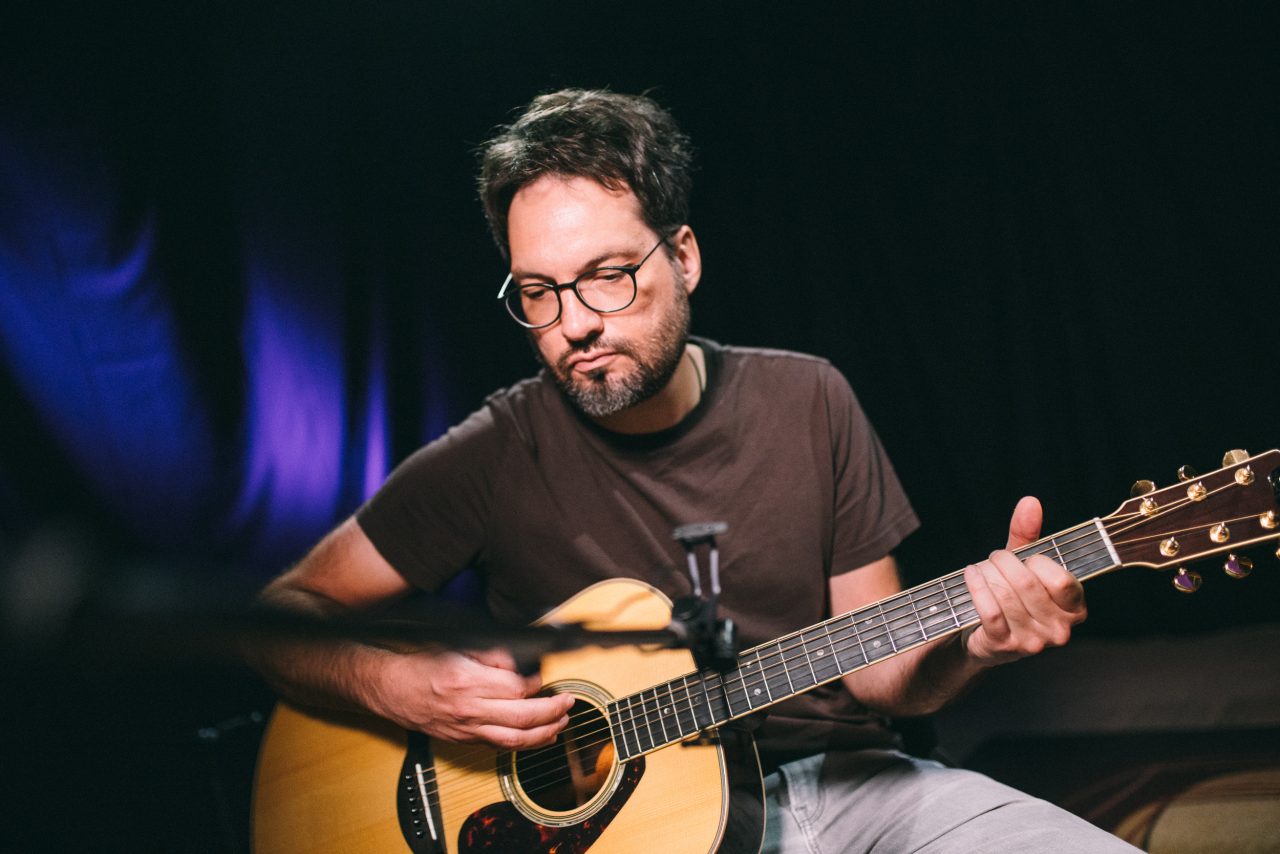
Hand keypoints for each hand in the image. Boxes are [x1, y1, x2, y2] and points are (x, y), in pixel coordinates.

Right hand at [371, 647, 574, 748]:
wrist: (393, 689)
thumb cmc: (422, 666)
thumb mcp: (458, 648)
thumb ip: (491, 656)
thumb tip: (519, 665)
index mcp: (468, 681)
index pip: (515, 688)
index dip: (536, 683)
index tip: (543, 677)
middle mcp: (469, 709)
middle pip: (522, 717)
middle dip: (552, 711)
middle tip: (568, 702)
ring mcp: (467, 729)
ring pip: (514, 740)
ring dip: (544, 734)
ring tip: (562, 724)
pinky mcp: (464, 740)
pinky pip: (500, 747)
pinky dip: (524, 744)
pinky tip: (540, 738)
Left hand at [962, 496, 1086, 666]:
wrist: (986, 635)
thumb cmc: (1012, 595)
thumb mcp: (1024, 565)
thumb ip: (1029, 536)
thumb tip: (1030, 502)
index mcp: (1074, 609)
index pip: (1061, 580)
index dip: (1036, 562)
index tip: (1024, 558)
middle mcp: (1059, 630)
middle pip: (1027, 584)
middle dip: (1004, 563)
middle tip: (995, 559)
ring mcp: (1032, 642)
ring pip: (1006, 595)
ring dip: (987, 574)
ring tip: (982, 569)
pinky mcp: (1004, 646)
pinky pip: (990, 610)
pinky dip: (976, 587)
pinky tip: (970, 575)